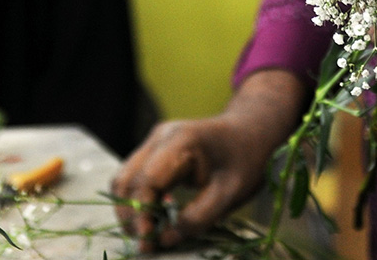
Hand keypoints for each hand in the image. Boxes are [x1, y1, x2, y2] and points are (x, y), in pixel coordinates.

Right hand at [112, 70, 305, 250]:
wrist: (251, 131)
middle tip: (145, 245)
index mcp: (181, 140)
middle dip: (131, 215)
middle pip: (127, 179)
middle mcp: (160, 137)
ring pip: (125, 179)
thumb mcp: (231, 194)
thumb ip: (199, 218)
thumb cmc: (246, 159)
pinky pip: (135, 178)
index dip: (143, 212)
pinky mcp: (154, 151)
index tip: (148, 240)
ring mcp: (154, 142)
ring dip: (131, 210)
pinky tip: (154, 219)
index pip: (148, 179)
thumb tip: (165, 239)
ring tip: (148, 236)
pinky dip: (139, 201)